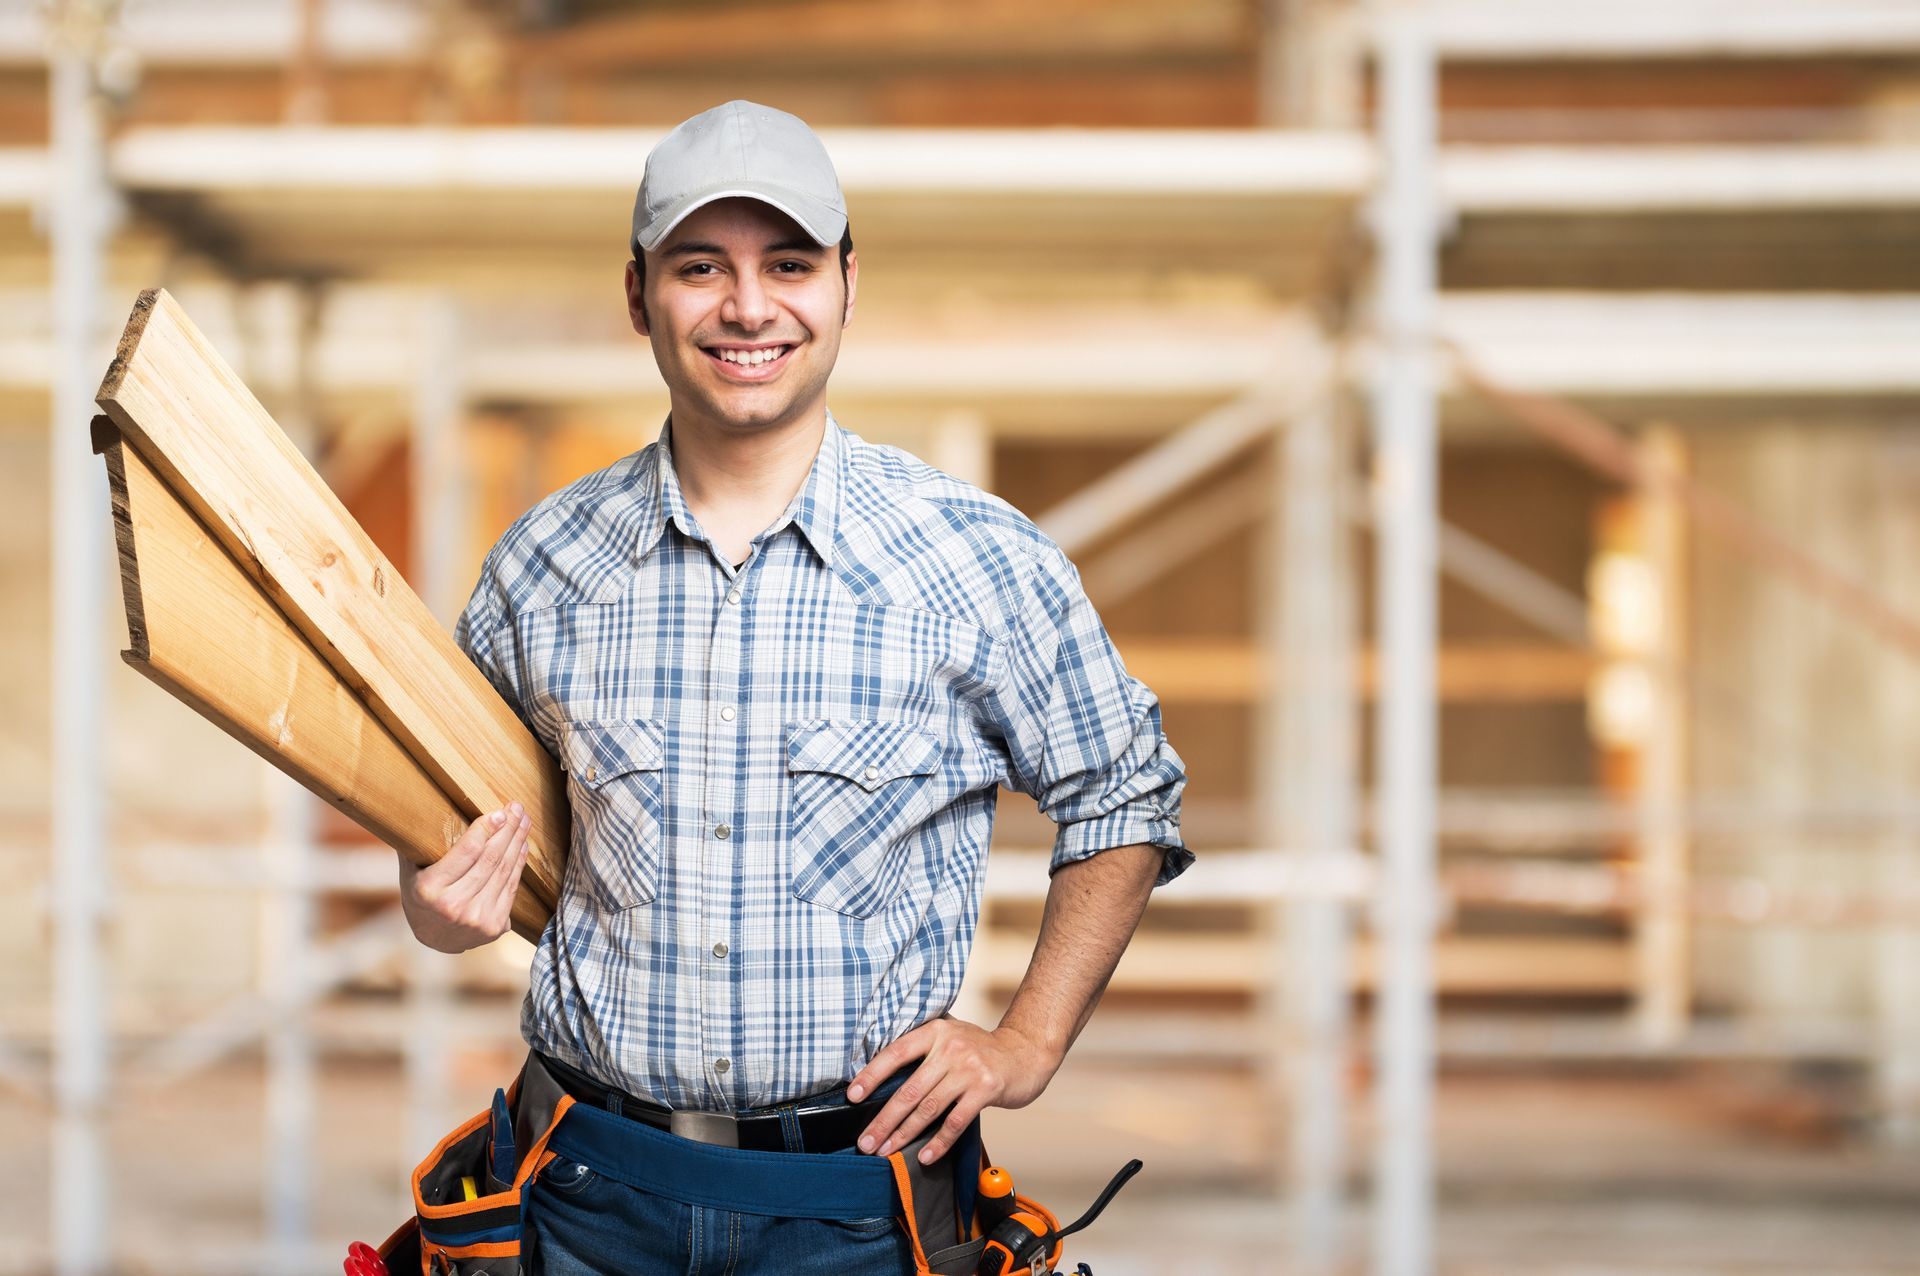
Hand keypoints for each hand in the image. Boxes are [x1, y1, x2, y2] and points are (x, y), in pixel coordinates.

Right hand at [398, 803, 531, 952]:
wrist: (433, 939)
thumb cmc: (421, 895)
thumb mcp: (410, 870)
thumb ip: (416, 843)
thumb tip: (419, 804)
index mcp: (429, 889)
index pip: (467, 852)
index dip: (486, 830)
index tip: (499, 812)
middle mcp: (453, 906)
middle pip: (490, 859)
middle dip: (507, 830)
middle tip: (516, 808)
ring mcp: (476, 919)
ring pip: (504, 872)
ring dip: (517, 843)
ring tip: (523, 821)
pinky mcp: (495, 927)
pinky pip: (511, 888)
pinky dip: (519, 864)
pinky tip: (522, 846)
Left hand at [846, 1016, 1061, 1164]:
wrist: (1025, 1053)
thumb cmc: (981, 1050)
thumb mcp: (950, 1038)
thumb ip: (923, 1053)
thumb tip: (884, 1084)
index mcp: (935, 1031)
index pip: (896, 1053)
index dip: (872, 1074)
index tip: (853, 1096)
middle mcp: (950, 1047)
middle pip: (908, 1089)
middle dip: (884, 1119)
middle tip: (866, 1141)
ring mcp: (969, 1068)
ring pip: (928, 1107)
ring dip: (904, 1133)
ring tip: (886, 1150)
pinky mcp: (986, 1088)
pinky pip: (955, 1121)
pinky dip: (939, 1142)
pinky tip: (925, 1155)